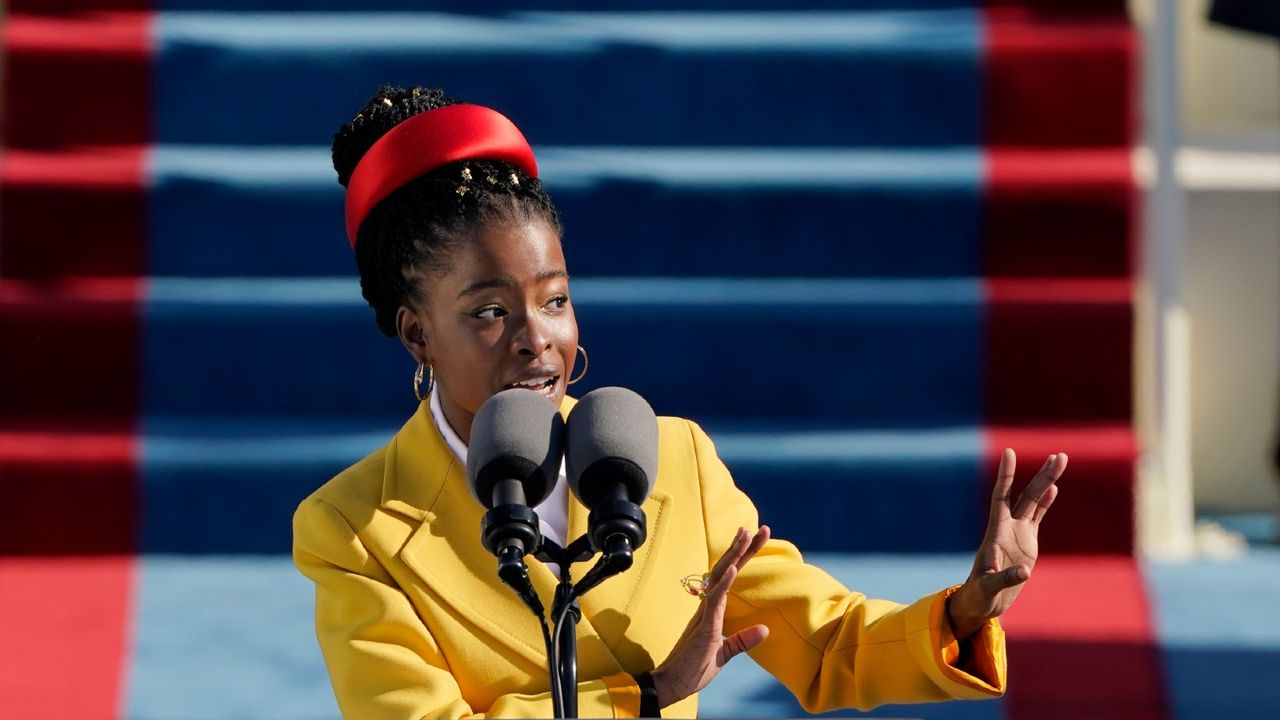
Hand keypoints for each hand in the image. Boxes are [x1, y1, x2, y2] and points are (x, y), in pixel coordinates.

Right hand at [650, 526, 770, 707]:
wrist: (672, 685)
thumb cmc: (693, 669)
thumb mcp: (724, 654)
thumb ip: (742, 641)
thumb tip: (765, 629)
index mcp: (712, 610)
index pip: (731, 577)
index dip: (744, 557)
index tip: (757, 537)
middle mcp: (707, 606)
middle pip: (727, 569)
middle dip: (744, 548)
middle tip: (760, 528)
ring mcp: (705, 614)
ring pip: (721, 577)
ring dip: (735, 556)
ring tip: (747, 535)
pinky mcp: (704, 627)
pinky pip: (714, 601)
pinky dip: (723, 583)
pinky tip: (733, 569)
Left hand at [948, 449, 1066, 638]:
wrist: (983, 601)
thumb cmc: (980, 594)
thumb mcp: (989, 588)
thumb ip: (1005, 579)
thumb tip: (1025, 572)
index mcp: (996, 533)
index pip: (1001, 496)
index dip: (1006, 476)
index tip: (1009, 452)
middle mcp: (1007, 527)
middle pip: (1026, 495)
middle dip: (1043, 476)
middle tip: (1060, 455)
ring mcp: (1018, 533)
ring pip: (1034, 502)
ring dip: (1047, 482)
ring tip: (1060, 460)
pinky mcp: (1027, 542)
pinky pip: (1038, 518)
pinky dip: (1046, 503)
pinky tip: (1055, 488)